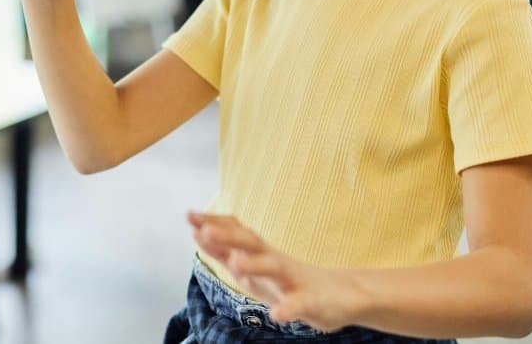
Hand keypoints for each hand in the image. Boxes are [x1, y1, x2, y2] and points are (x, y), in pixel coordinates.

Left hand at [188, 212, 366, 332]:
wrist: (342, 295)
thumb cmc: (291, 282)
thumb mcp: (254, 268)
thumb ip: (228, 253)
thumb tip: (197, 232)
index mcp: (261, 255)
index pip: (235, 234)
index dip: (213, 225)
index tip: (189, 215)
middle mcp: (276, 262)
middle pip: (251, 243)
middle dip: (228, 237)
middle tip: (204, 230)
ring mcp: (294, 281)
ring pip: (274, 268)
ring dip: (255, 265)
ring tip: (236, 264)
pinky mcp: (313, 302)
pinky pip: (300, 304)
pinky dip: (289, 309)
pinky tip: (278, 315)